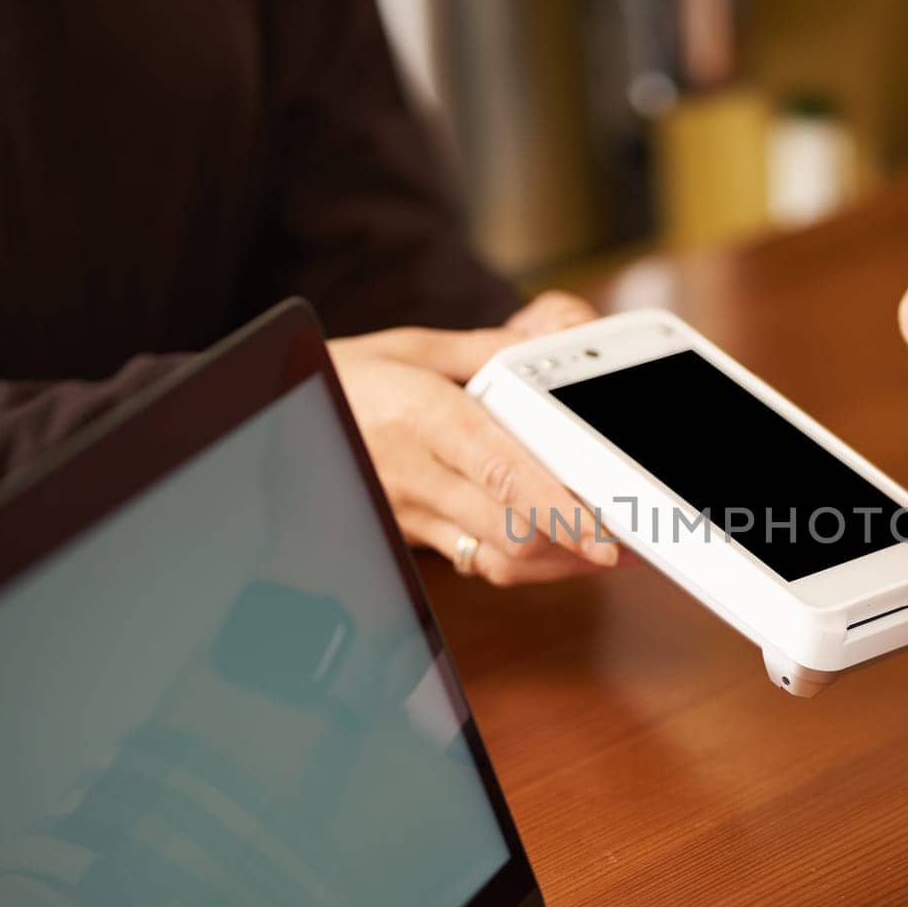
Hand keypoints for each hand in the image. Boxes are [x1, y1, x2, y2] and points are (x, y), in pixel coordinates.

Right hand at [330, 291, 618, 584]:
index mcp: (425, 417)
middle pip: (507, 529)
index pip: (501, 473)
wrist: (284, 410)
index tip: (600, 532)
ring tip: (599, 549)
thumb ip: (485, 350)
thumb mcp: (413, 346)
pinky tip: (554, 549)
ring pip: (495, 558)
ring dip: (554, 562)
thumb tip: (544, 343)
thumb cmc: (350, 376)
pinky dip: (521, 563)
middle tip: (623, 539)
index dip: (556, 510)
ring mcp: (411, 511)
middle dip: (573, 543)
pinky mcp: (411, 534)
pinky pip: (475, 561)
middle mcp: (417, 473)